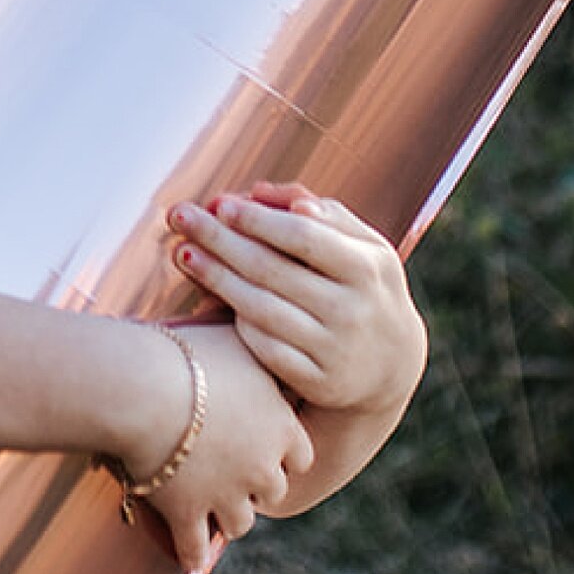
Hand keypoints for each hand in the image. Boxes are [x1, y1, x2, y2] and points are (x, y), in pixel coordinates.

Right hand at [126, 321, 311, 573]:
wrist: (143, 389)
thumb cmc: (188, 353)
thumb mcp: (233, 334)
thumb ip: (254, 336)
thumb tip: (259, 309)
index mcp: (280, 426)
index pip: (301, 454)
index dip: (283, 450)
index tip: (268, 444)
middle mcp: (262, 466)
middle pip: (273, 490)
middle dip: (257, 483)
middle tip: (237, 473)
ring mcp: (226, 496)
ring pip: (240, 521)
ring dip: (228, 515)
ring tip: (212, 506)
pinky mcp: (187, 515)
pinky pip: (195, 549)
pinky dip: (191, 550)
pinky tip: (188, 550)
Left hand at [168, 184, 427, 421]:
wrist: (393, 363)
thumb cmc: (364, 284)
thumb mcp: (361, 245)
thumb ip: (317, 211)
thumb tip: (260, 192)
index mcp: (367, 267)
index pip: (305, 237)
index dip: (259, 220)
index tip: (221, 204)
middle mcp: (352, 309)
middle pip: (274, 270)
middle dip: (222, 241)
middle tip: (180, 217)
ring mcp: (334, 349)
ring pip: (263, 310)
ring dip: (217, 279)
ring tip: (183, 253)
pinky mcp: (317, 381)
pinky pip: (265, 348)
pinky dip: (238, 321)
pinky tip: (213, 299)